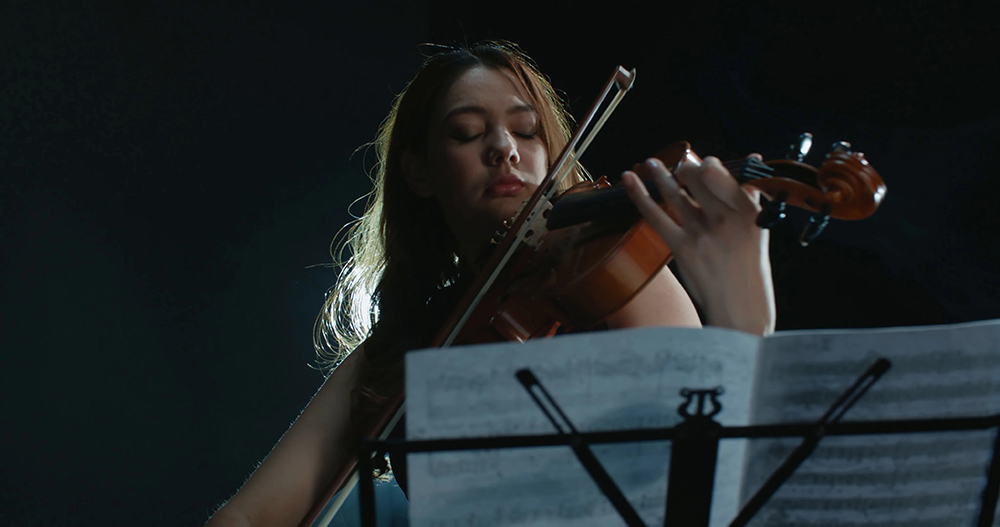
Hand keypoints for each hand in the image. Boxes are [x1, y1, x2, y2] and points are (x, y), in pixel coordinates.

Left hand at [622, 155, 775, 335]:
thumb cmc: (750, 269)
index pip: (724, 174)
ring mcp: (700, 232)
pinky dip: (639, 194)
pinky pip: (655, 214)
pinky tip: (629, 179)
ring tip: (651, 163)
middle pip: (697, 177)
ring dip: (660, 173)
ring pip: (675, 192)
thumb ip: (749, 198)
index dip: (710, 165)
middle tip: (681, 167)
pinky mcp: (681, 247)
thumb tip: (750, 162)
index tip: (705, 164)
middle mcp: (724, 219)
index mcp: (748, 212)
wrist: (741, 308)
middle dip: (686, 168)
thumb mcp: (759, 229)